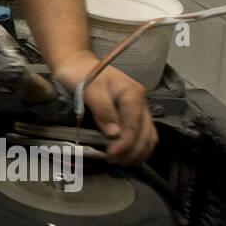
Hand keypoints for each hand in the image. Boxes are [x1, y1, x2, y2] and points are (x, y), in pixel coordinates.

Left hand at [50, 52, 157, 166]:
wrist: (77, 63)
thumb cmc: (80, 74)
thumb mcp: (88, 88)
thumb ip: (102, 109)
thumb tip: (114, 134)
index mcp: (132, 93)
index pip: (134, 125)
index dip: (125, 144)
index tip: (111, 155)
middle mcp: (140, 101)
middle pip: (146, 133)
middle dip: (132, 151)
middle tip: (114, 161)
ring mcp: (138, 107)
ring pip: (148, 135)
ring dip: (138, 152)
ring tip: (121, 161)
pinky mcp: (133, 113)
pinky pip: (143, 133)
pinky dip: (138, 147)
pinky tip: (127, 155)